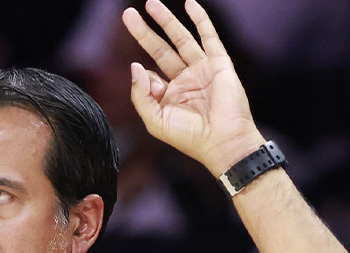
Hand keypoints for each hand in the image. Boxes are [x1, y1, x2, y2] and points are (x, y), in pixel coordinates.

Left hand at [121, 0, 264, 173]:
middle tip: (128, 14)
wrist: (222, 141)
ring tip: (150, 3)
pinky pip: (208, 36)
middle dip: (145, 31)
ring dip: (166, 20)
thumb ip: (141, 95)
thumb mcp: (155, 120)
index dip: (145, 76)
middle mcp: (186, 79)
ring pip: (181, 38)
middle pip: (161, 48)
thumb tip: (136, 65)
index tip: (148, 82)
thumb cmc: (189, 137)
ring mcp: (202, 69)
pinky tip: (189, 4)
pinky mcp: (219, 63)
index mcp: (171, 94)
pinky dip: (200, 19)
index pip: (152, 74)